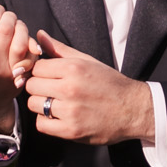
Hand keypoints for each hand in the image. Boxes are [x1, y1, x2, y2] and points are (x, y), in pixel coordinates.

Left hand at [25, 31, 155, 146]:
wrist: (134, 109)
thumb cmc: (110, 84)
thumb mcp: (88, 61)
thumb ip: (60, 49)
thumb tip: (39, 35)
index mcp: (73, 68)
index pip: (37, 67)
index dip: (40, 72)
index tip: (48, 76)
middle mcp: (70, 89)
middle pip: (32, 85)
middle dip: (39, 87)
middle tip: (50, 90)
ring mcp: (70, 111)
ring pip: (33, 105)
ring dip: (41, 104)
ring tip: (55, 103)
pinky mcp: (71, 131)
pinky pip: (41, 125)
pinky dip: (46, 121)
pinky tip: (58, 116)